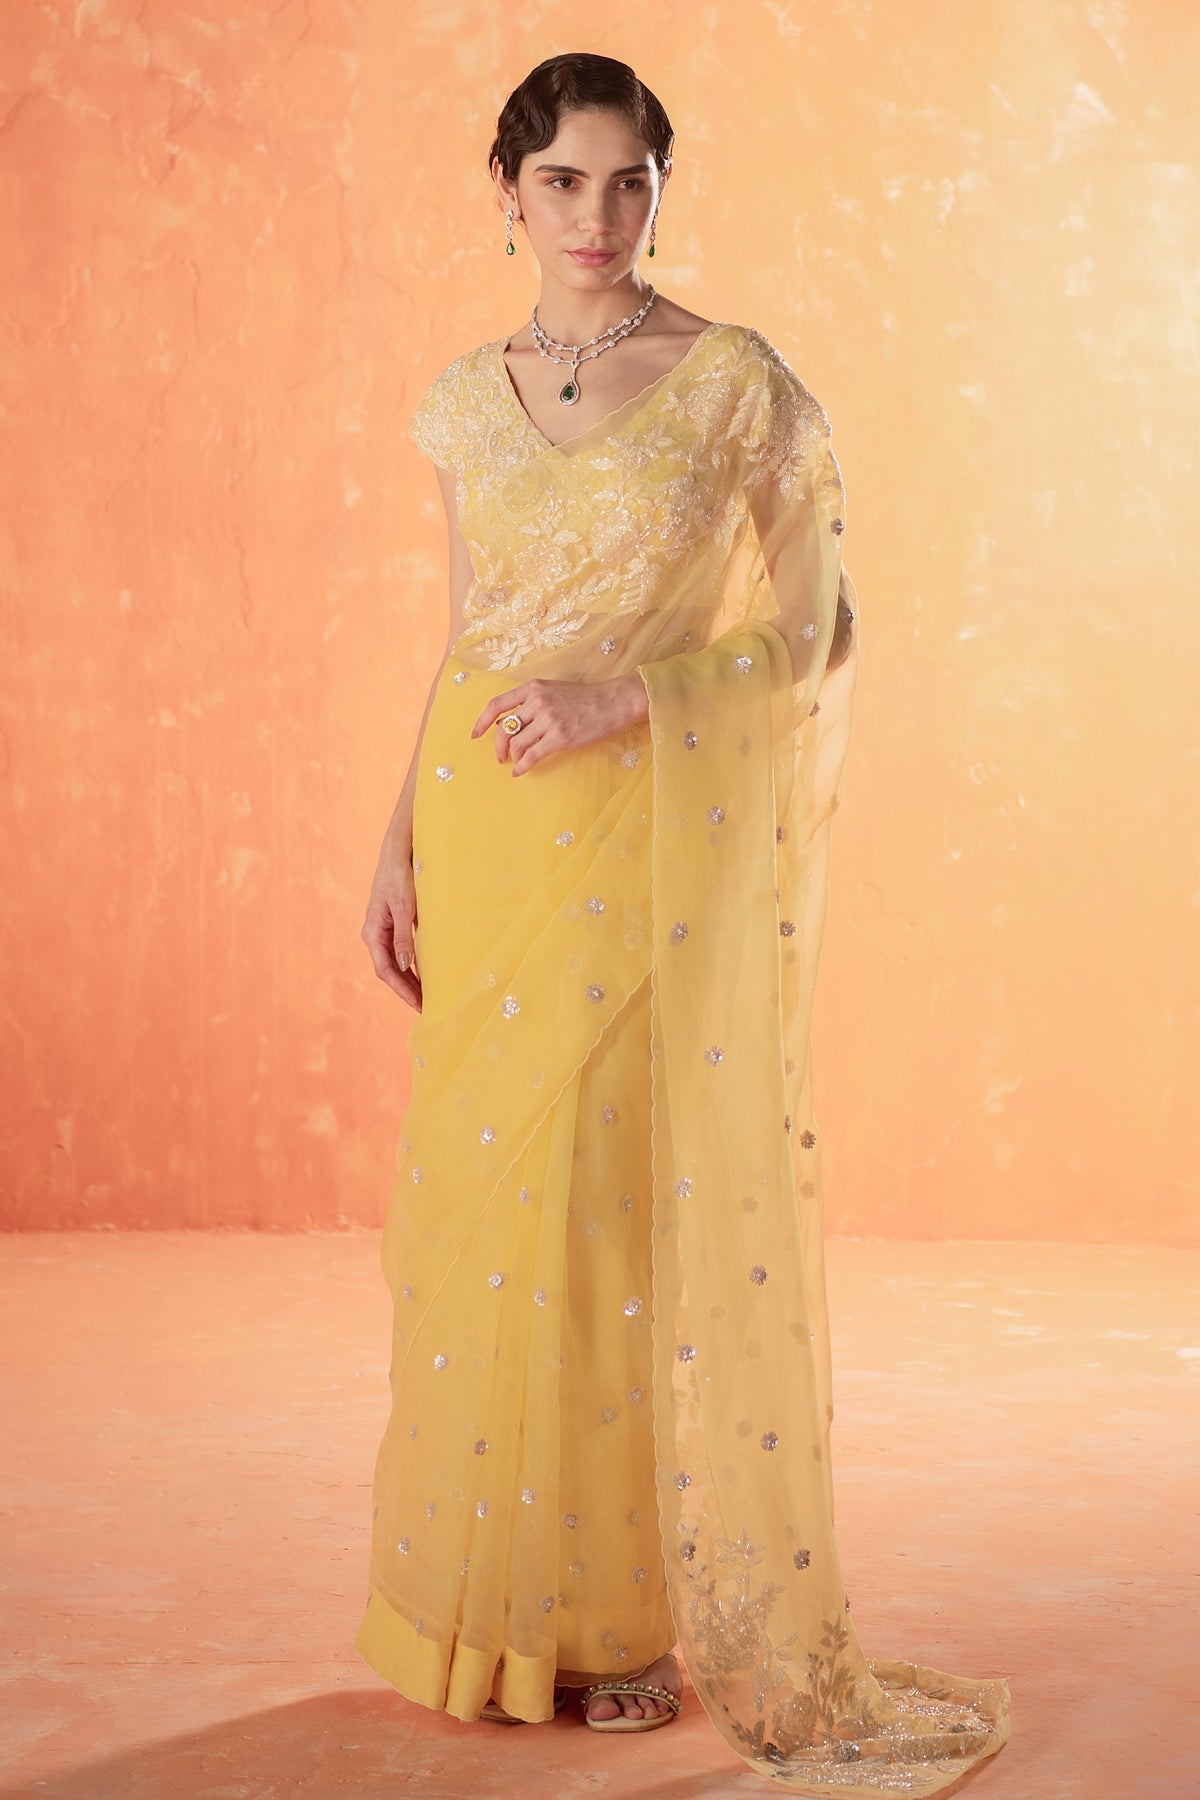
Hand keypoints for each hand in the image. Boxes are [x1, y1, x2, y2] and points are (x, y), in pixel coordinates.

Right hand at [361, 848, 421, 1010]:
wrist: (398, 853)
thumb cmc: (400, 877)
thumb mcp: (405, 907)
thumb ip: (404, 936)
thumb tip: (404, 964)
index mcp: (373, 932)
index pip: (385, 970)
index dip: (401, 990)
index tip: (417, 1004)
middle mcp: (375, 934)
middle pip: (389, 971)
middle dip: (406, 990)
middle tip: (426, 1007)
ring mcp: (383, 931)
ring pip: (395, 963)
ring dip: (409, 980)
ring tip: (426, 996)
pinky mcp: (393, 925)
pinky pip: (401, 952)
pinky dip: (411, 965)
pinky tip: (424, 974)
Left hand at [470, 672, 648, 776]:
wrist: (612, 701)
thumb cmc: (583, 698)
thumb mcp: (552, 690)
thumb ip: (530, 702)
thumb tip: (507, 723)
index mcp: (533, 688)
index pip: (497, 704)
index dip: (482, 722)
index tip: (476, 734)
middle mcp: (537, 702)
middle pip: (504, 728)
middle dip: (497, 746)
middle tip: (499, 757)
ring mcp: (548, 720)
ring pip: (517, 744)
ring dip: (511, 757)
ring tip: (513, 763)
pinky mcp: (560, 737)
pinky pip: (532, 756)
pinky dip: (522, 766)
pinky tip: (521, 771)